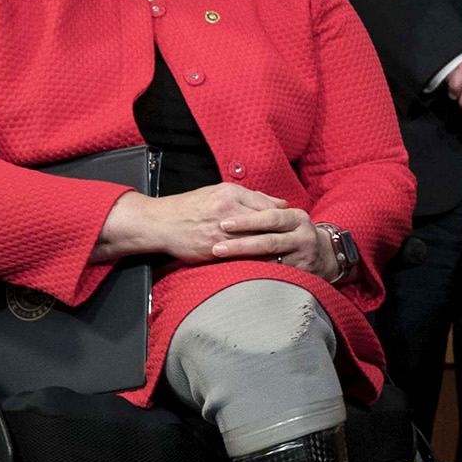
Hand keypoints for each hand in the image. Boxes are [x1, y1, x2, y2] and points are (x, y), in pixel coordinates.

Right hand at [99, 183, 329, 272]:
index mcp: (230, 195)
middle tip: (302, 246)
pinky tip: (269, 269)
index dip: (285, 219)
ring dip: (274, 252)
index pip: (268, 208)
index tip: (298, 227)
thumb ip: (252, 196)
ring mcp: (220, 234)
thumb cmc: (191, 207)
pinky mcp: (212, 251)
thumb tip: (282, 203)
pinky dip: (256, 263)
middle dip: (284, 237)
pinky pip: (241, 259)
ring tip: (291, 260)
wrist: (159, 223)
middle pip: (266, 226)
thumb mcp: (220, 191)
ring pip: (256, 244)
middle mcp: (227, 213)